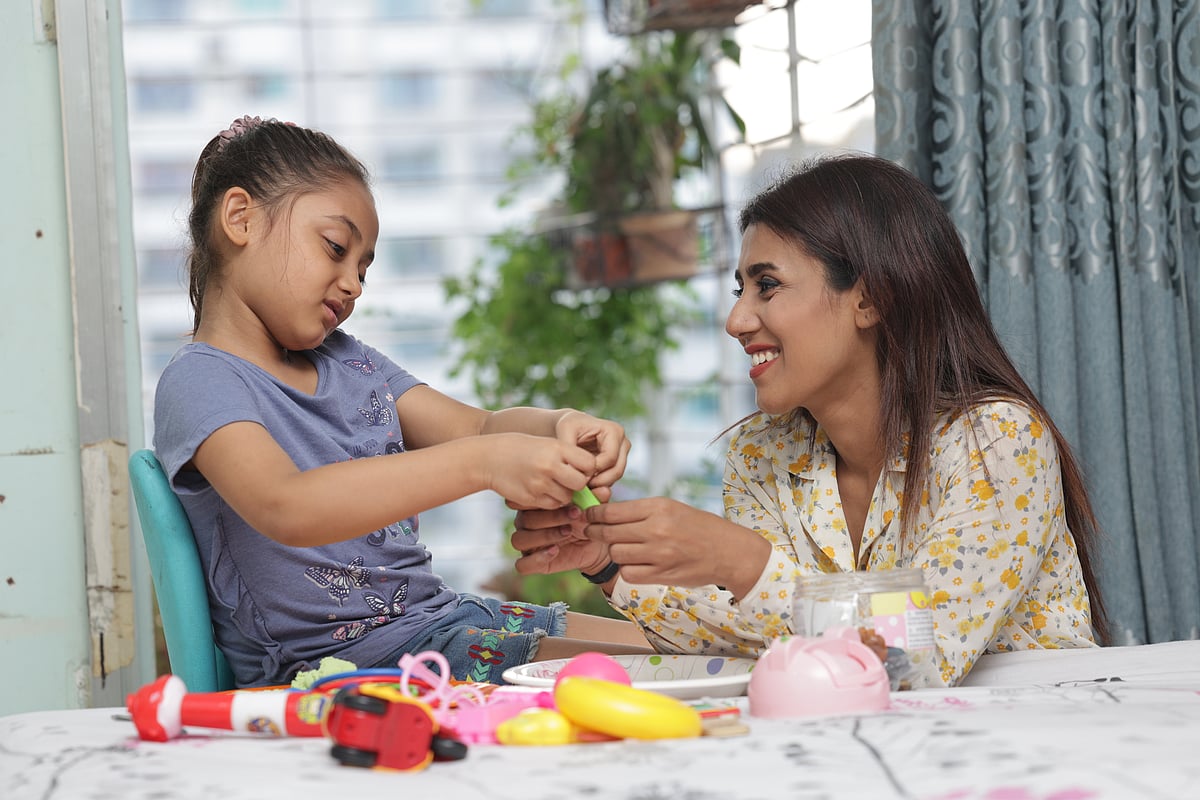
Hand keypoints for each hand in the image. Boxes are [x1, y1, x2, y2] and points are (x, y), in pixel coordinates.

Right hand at [482, 433, 594, 509]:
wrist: (489, 458)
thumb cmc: (521, 448)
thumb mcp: (547, 443)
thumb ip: (569, 456)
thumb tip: (591, 474)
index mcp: (557, 447)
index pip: (589, 463)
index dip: (588, 468)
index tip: (580, 467)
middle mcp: (549, 465)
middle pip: (580, 483)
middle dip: (578, 484)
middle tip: (569, 479)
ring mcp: (539, 484)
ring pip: (567, 497)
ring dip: (564, 494)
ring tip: (552, 483)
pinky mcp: (531, 498)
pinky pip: (552, 505)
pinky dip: (552, 501)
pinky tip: (543, 490)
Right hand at [510, 498, 612, 576]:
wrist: (595, 545)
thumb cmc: (586, 519)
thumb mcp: (590, 508)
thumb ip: (594, 498)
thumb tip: (604, 490)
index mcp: (533, 506)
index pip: (529, 500)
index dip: (547, 500)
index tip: (573, 501)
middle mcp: (525, 524)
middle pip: (525, 520)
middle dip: (551, 517)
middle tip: (575, 515)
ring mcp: (526, 544)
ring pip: (519, 540)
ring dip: (544, 536)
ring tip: (567, 532)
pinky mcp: (530, 563)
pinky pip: (522, 564)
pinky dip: (537, 559)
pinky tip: (555, 551)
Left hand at [554, 411, 629, 487]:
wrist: (572, 428)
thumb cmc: (569, 426)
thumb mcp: (565, 429)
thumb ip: (569, 447)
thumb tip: (573, 468)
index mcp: (615, 431)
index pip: (610, 458)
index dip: (593, 470)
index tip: (576, 474)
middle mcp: (623, 442)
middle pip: (617, 470)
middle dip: (598, 481)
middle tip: (580, 485)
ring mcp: (623, 454)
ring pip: (615, 477)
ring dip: (599, 485)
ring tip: (580, 484)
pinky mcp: (618, 463)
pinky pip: (612, 479)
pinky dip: (599, 485)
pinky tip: (585, 483)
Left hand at [584, 497, 769, 592]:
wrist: (728, 551)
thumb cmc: (699, 527)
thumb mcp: (672, 508)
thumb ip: (641, 512)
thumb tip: (607, 514)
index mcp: (658, 507)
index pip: (612, 511)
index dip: (594, 514)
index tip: (588, 515)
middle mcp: (657, 529)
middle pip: (608, 533)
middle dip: (594, 532)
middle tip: (590, 531)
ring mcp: (659, 554)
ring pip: (616, 553)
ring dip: (613, 551)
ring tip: (621, 547)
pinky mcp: (661, 574)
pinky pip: (629, 573)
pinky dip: (627, 569)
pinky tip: (634, 563)